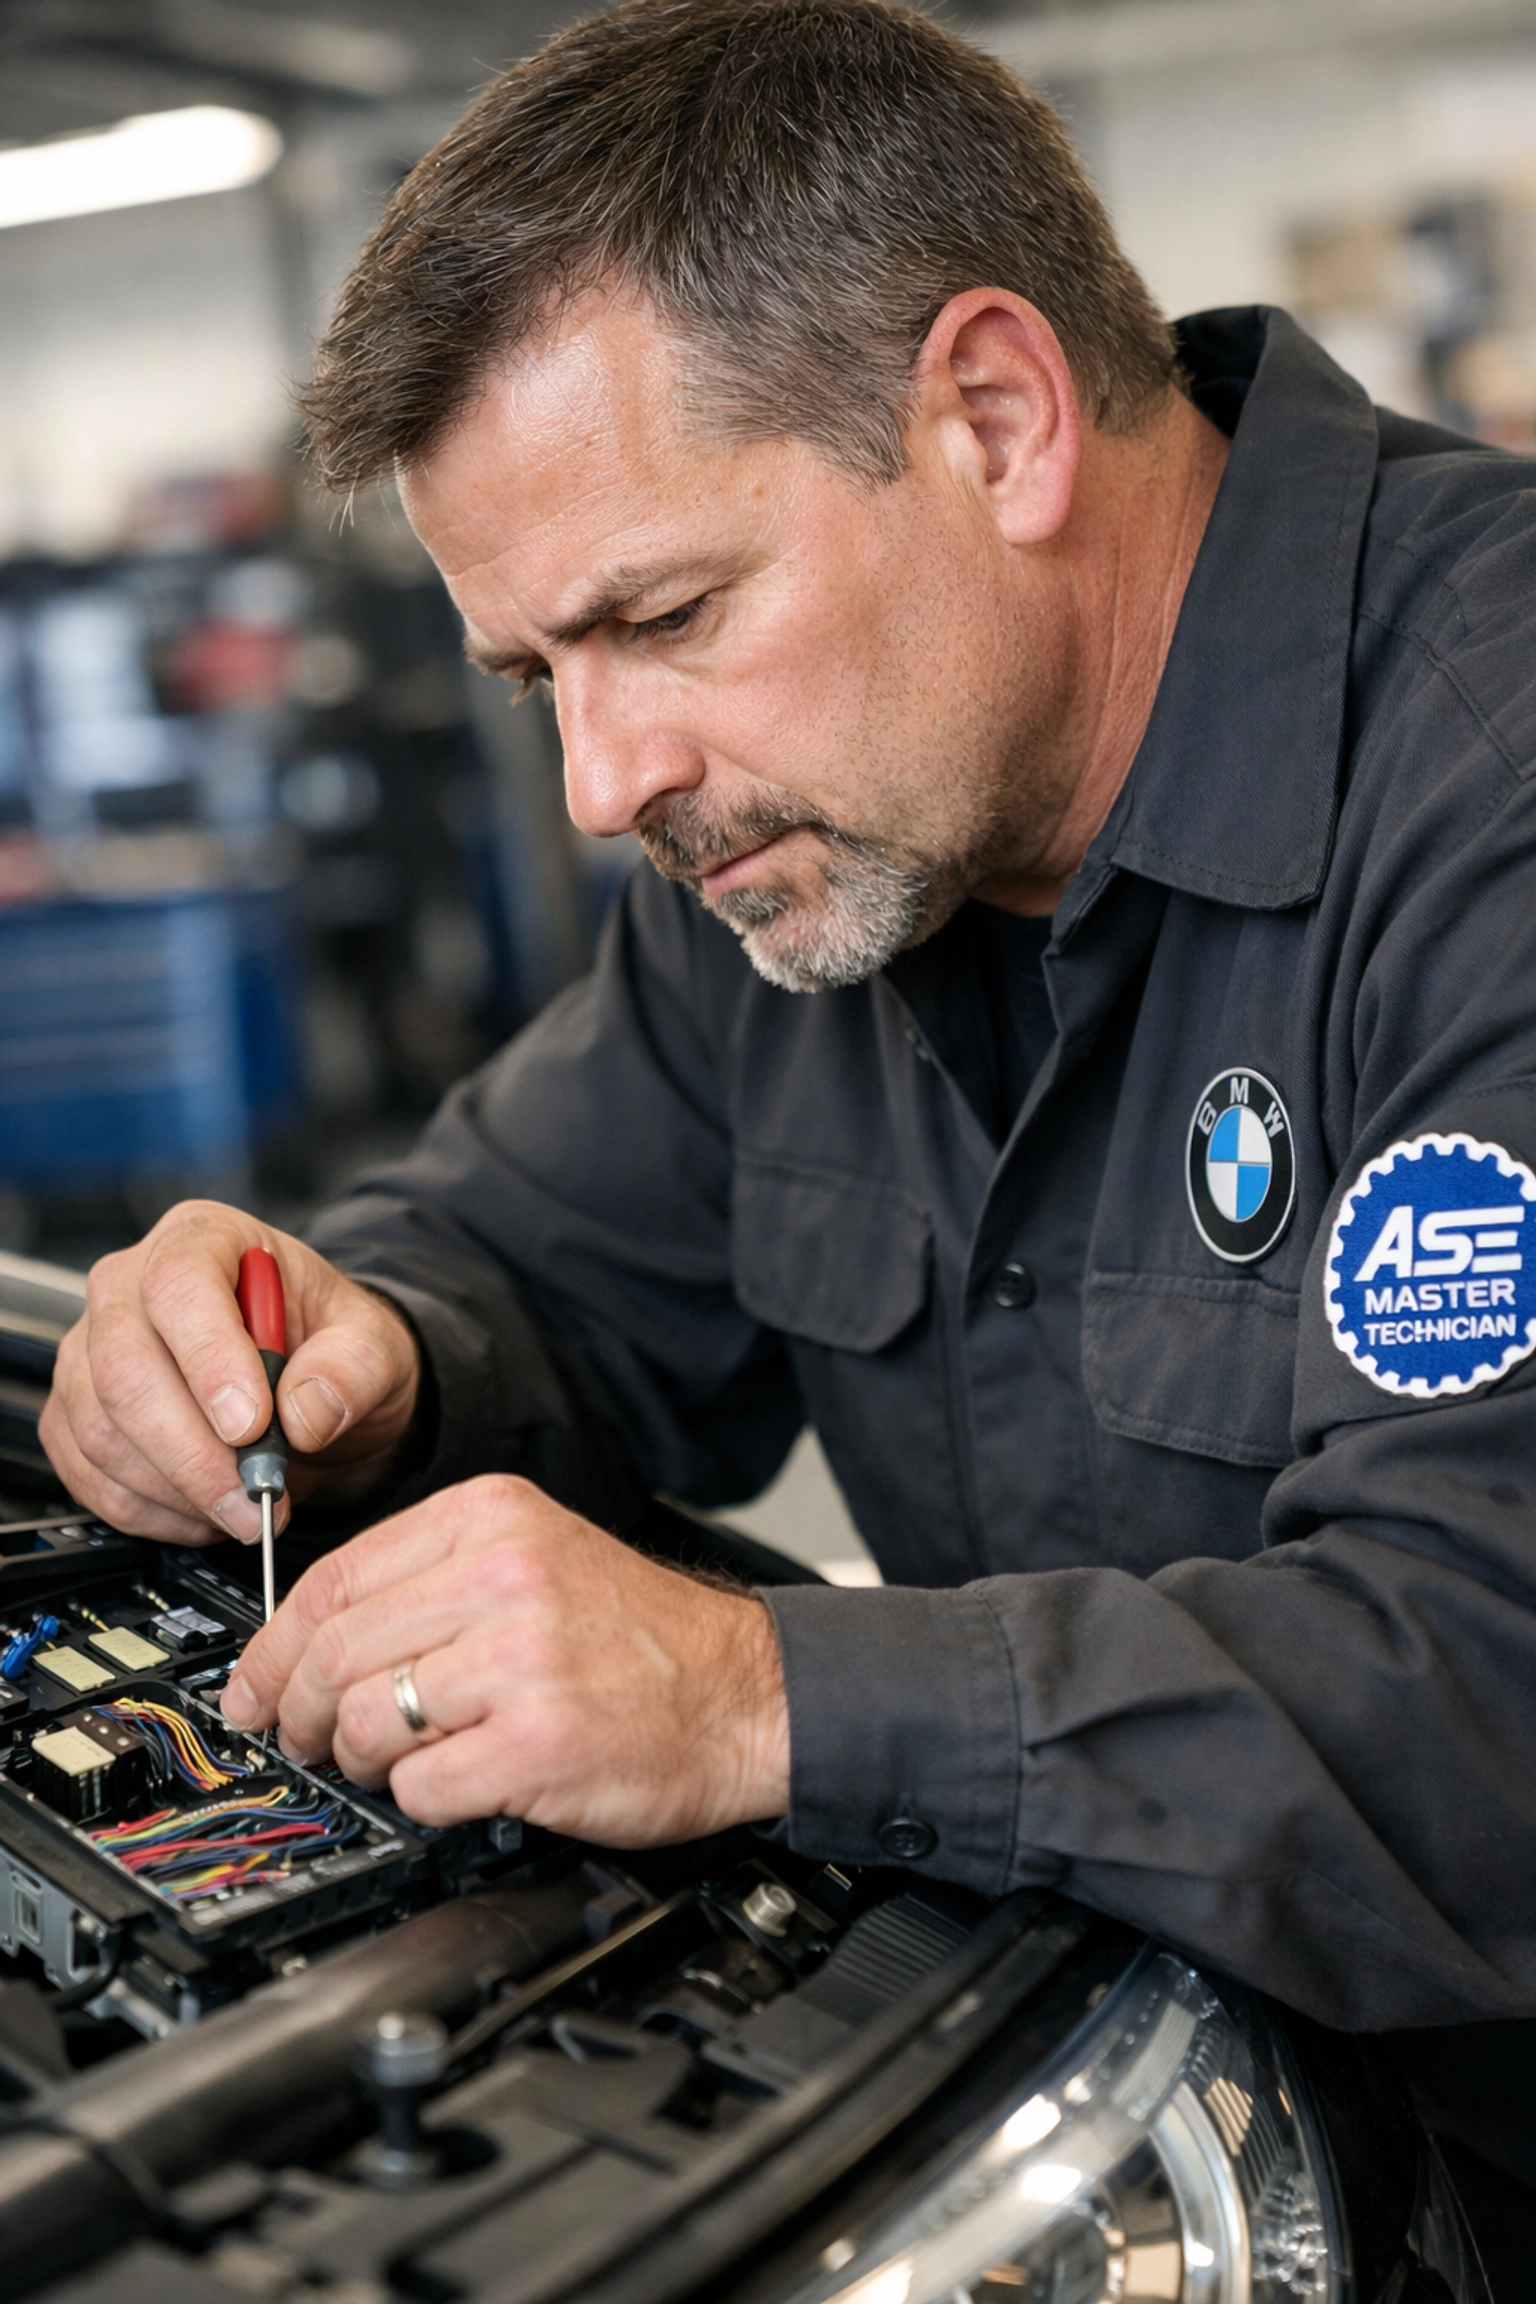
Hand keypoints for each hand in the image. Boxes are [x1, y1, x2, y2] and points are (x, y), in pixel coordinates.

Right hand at [40, 1201, 420, 1545]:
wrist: (310, 1386)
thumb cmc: (329, 1347)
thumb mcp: (374, 1344)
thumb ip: (354, 1367)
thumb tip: (305, 1411)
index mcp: (203, 1240)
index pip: (178, 1285)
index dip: (209, 1359)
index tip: (251, 1425)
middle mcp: (129, 1287)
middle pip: (124, 1368)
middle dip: (193, 1452)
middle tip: (255, 1495)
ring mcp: (91, 1352)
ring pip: (101, 1431)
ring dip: (177, 1490)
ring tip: (245, 1508)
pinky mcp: (76, 1416)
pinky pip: (89, 1475)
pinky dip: (150, 1511)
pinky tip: (205, 1512)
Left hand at [219, 1474, 791, 1841]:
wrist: (749, 1693)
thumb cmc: (642, 1640)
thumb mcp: (539, 1558)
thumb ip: (433, 1580)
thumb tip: (309, 1640)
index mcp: (492, 1519)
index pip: (334, 1578)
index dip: (273, 1647)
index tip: (252, 1687)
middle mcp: (503, 1576)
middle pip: (334, 1652)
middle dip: (295, 1712)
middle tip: (300, 1741)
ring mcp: (520, 1660)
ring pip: (364, 1720)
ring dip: (362, 1760)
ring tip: (394, 1762)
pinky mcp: (537, 1743)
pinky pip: (420, 1785)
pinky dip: (422, 1798)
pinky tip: (458, 1783)